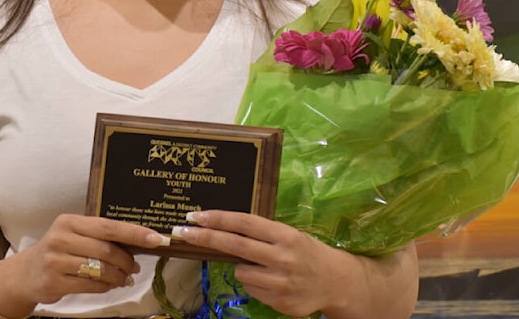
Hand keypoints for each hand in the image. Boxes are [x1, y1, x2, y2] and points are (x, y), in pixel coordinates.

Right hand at [11, 214, 168, 304]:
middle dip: (127, 260)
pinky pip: (91, 285)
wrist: (26, 274)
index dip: (134, 233)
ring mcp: (56, 261)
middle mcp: (61, 238)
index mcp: (69, 221)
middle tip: (135, 266)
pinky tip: (110, 285)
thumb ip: (100, 236)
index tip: (155, 238)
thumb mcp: (74, 236)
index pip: (108, 226)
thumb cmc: (59, 251)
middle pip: (106, 249)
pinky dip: (106, 286)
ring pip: (100, 269)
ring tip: (125, 278)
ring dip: (118, 276)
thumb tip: (138, 242)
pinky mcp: (54, 282)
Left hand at [172, 210, 357, 316]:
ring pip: (241, 273)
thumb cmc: (307, 252)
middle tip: (182, 232)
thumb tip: (223, 229)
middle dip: (206, 238)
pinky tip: (273, 282)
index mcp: (285, 235)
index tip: (195, 216)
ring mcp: (280, 282)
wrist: (335, 281)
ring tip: (264, 267)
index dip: (218, 218)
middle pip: (235, 245)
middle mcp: (282, 258)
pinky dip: (256, 284)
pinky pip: (252, 290)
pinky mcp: (279, 302)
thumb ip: (262, 234)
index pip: (245, 223)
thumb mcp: (289, 235)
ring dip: (243, 268)